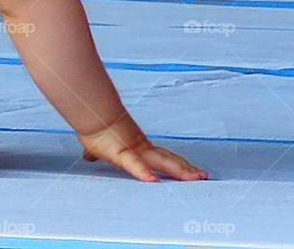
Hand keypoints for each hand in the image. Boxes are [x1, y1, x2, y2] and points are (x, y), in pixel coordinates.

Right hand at [77, 114, 208, 182]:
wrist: (89, 112)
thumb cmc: (94, 127)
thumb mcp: (97, 147)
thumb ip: (96, 153)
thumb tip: (89, 157)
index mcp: (138, 147)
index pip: (164, 158)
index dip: (179, 165)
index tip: (193, 173)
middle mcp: (141, 148)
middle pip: (169, 160)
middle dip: (187, 169)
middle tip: (204, 177)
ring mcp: (133, 150)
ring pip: (161, 162)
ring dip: (179, 171)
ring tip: (195, 179)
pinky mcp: (120, 153)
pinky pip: (133, 164)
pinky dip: (143, 172)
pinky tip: (153, 181)